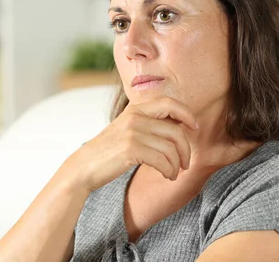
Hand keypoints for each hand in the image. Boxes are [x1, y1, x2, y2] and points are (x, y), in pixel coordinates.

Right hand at [61, 97, 198, 192]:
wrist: (84, 166)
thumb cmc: (108, 151)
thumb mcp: (127, 129)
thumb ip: (149, 124)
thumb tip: (180, 125)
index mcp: (135, 108)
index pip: (170, 103)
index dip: (187, 114)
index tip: (194, 128)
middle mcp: (135, 117)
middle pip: (175, 131)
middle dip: (186, 149)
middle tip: (185, 163)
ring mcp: (132, 132)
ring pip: (170, 148)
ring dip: (177, 165)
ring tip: (173, 173)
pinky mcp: (131, 149)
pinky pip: (162, 160)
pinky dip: (169, 170)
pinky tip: (167, 175)